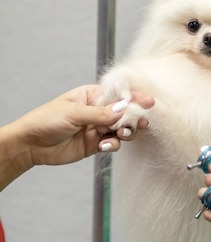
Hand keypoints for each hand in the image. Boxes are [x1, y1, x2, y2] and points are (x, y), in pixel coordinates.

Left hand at [11, 85, 153, 166]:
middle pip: (124, 113)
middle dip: (133, 118)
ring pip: (121, 129)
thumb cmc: (47, 120)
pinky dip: (113, 145)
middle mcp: (97, 110)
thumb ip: (100, 113)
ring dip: (125, 133)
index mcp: (92, 95)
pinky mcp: (95, 144)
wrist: (31, 144)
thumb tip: (123, 109)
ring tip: (120, 135)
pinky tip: (103, 147)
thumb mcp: (74, 114)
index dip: (134, 98)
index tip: (149, 102)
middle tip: (140, 123)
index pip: (118, 95)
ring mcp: (97, 128)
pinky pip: (113, 144)